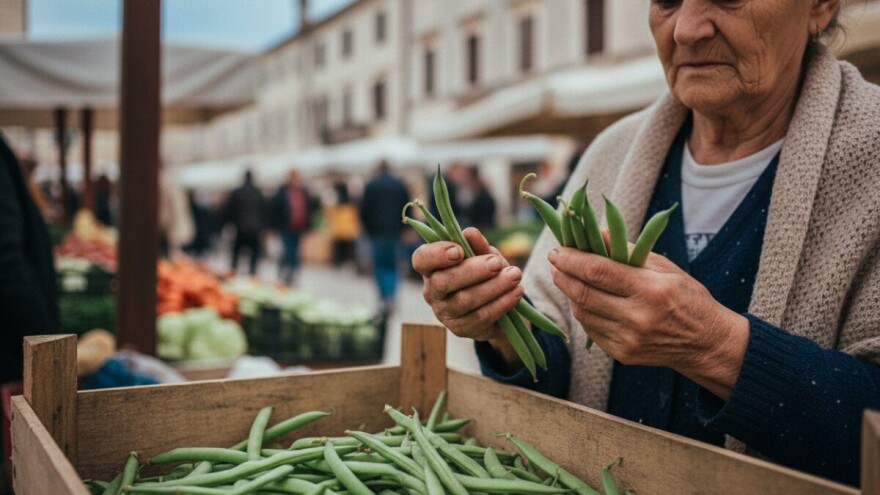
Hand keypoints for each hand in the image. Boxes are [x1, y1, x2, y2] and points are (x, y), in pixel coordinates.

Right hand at [411, 228, 523, 365]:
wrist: (498, 305)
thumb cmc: (485, 273)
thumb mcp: (484, 255)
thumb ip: (477, 245)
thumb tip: (470, 233)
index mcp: (432, 268)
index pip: (422, 259)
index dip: (436, 254)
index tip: (459, 250)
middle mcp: (432, 292)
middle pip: (443, 282)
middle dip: (472, 271)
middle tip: (496, 263)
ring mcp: (445, 313)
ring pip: (464, 300)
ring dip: (493, 287)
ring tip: (515, 276)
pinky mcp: (461, 329)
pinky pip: (480, 316)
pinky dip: (501, 303)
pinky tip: (516, 292)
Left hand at [547, 245, 749, 399]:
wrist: (705, 343)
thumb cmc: (686, 297)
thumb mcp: (665, 267)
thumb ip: (629, 251)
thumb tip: (597, 232)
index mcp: (651, 290)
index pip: (598, 271)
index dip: (572, 259)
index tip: (558, 250)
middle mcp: (638, 317)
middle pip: (583, 293)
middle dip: (562, 275)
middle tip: (555, 262)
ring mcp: (629, 340)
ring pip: (583, 313)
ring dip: (570, 293)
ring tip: (568, 278)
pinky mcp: (623, 354)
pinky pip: (591, 330)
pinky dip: (584, 312)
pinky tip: (586, 300)